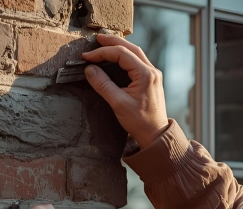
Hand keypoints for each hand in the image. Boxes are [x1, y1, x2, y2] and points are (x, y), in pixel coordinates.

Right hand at [82, 34, 168, 148]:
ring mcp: (152, 75)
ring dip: (119, 47)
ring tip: (103, 45)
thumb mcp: (118, 103)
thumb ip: (103, 84)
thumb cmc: (139, 122)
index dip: (102, 53)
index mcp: (145, 74)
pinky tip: (115, 58)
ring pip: (135, 53)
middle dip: (112, 42)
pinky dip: (124, 57)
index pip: (121, 54)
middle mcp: (151, 71)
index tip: (87, 57)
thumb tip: (89, 69)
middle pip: (130, 48)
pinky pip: (137, 62)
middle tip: (96, 39)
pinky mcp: (150, 80)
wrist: (155, 135)